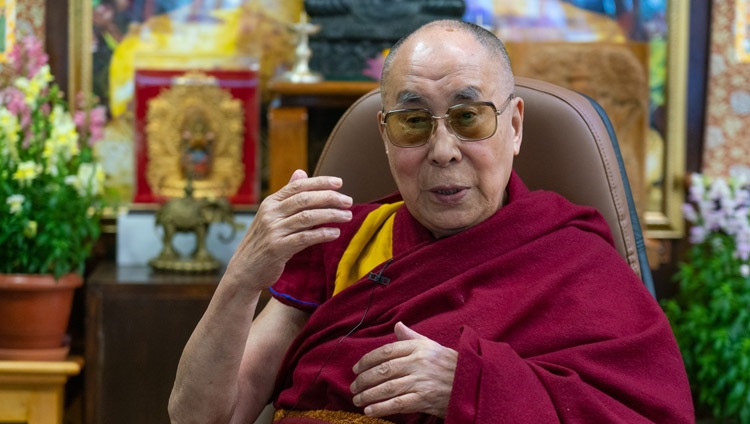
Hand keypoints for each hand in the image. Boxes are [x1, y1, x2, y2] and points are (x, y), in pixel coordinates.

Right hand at [225, 170, 352, 288]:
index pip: (297, 186)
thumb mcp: (272, 216)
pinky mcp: (277, 248)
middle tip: (349, 201)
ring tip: (347, 216)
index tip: (339, 183)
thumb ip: (288, 196)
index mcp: (270, 203)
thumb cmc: (263, 241)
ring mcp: (273, 231)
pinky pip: (305, 238)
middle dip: (330, 198)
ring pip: (307, 217)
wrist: (244, 270)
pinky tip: (335, 233)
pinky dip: (322, 234)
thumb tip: (301, 172)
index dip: (320, 182)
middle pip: (305, 199)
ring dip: (331, 215)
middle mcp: (270, 214)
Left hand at [350, 322, 457, 417]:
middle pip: (383, 370)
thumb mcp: (432, 346)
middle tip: (353, 386)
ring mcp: (421, 381)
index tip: (355, 368)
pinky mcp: (424, 399)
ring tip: (357, 399)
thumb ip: (411, 337)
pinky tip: (369, 411)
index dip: (367, 360)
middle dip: (364, 379)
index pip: (386, 351)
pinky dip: (381, 408)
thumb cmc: (450, 364)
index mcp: (418, 348)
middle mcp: (418, 362)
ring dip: (368, 395)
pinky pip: (398, 403)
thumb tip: (396, 326)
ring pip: (387, 388)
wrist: (473, 382)